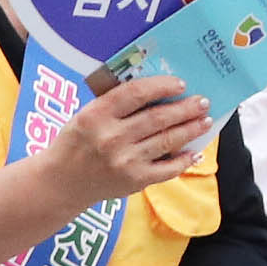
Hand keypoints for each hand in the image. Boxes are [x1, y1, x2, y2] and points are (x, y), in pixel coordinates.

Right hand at [40, 72, 212, 202]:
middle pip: (158, 117)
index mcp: (96, 115)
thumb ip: (114, 105)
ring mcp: (125, 161)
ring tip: (204, 121)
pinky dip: (184, 160)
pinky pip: (167, 168)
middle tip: (203, 101)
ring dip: (190, 129)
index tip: (180, 83)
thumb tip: (156, 92)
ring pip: (167, 140)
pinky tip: (195, 152)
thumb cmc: (75, 143)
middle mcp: (111, 137)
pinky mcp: (135, 180)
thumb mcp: (85, 116)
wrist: (62, 182)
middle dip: (185, 108)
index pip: (135, 93)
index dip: (161, 86)